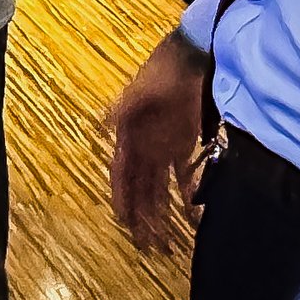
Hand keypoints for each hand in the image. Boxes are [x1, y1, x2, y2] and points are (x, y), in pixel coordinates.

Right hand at [110, 34, 206, 253]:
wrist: (196, 52)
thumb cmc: (165, 69)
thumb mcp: (144, 87)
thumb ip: (126, 106)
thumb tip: (103, 124)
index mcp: (129, 134)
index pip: (122, 172)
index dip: (121, 197)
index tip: (123, 223)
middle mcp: (143, 144)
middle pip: (141, 188)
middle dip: (143, 217)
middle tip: (149, 247)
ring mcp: (163, 145)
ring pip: (160, 187)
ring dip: (161, 213)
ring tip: (167, 242)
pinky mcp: (184, 142)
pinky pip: (183, 174)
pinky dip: (187, 194)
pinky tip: (193, 216)